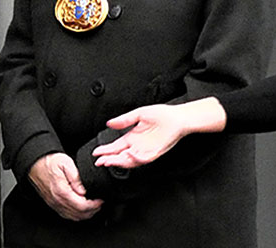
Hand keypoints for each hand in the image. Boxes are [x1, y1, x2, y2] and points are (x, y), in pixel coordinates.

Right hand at [28, 153, 102, 220]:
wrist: (34, 163)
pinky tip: (80, 208)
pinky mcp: (52, 203)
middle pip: (79, 214)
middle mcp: (57, 200)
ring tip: (92, 206)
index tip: (100, 200)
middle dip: (92, 211)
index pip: (82, 206)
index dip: (94, 205)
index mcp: (61, 191)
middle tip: (99, 203)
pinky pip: (66, 215)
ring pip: (73, 217)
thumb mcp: (65, 162)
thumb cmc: (48, 161)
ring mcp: (54, 203)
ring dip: (85, 214)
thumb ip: (76, 177)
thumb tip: (84, 190)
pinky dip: (76, 214)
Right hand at [92, 98, 226, 167]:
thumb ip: (123, 120)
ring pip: (130, 160)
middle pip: (120, 156)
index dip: (105, 150)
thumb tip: (109, 123)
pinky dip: (136, 159)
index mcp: (132, 137)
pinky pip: (144, 159)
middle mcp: (138, 146)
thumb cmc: (162, 114)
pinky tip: (129, 156)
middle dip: (109, 159)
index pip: (116, 146)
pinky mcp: (156, 152)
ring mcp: (146, 150)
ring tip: (109, 161)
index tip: (96, 152)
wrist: (178, 118)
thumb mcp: (138, 115)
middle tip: (99, 161)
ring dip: (119, 161)